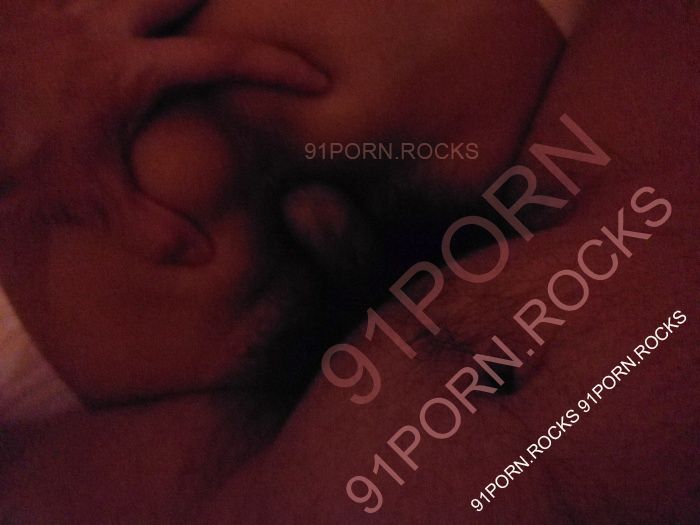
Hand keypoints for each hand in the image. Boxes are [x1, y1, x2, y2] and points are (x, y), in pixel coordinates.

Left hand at [0, 0, 327, 264]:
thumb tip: (204, 256)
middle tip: (242, 18)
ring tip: (183, 22)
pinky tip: (111, 23)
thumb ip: (152, 228)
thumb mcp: (88, 199)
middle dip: (220, 1)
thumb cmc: (12, 155)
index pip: (226, 59)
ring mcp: (66, 4)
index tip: (316, 78)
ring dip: (165, 1)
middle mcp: (105, 23)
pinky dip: (109, 5)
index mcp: (132, 70)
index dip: (279, 66)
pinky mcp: (35, 3)